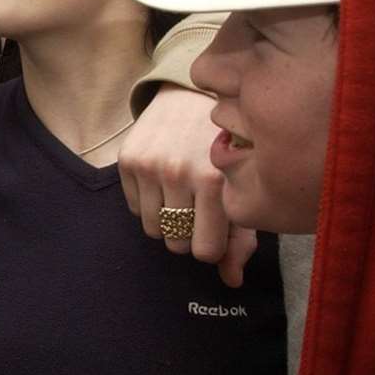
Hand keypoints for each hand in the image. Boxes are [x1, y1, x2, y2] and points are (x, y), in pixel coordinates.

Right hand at [118, 84, 257, 287]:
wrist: (194, 93)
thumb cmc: (232, 144)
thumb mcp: (246, 187)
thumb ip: (241, 238)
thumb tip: (232, 281)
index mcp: (216, 181)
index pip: (204, 252)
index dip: (211, 244)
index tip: (216, 228)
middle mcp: (179, 172)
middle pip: (176, 244)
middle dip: (189, 233)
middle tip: (199, 209)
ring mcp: (150, 165)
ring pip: (153, 230)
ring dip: (167, 220)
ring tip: (181, 195)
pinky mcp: (128, 159)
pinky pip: (132, 209)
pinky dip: (147, 202)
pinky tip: (163, 180)